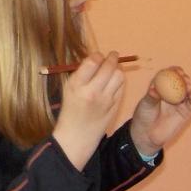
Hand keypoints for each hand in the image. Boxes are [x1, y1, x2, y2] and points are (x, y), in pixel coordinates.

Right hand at [54, 51, 127, 169]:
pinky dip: (120, 81)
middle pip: (109, 67)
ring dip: (118, 69)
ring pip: (120, 76)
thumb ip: (82, 73)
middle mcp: (93, 91)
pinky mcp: (115, 106)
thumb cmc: (70, 109)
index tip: (98, 56)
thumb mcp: (68, 88)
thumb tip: (96, 58)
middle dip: (112, 58)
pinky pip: (122, 87)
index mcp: (77, 85)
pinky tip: (114, 82)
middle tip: (112, 55)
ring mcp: (106, 100)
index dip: (97, 55)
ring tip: (113, 69)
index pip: (92, 61)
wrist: (77, 135)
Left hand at [130, 66, 190, 156]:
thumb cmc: (144, 117)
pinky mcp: (185, 111)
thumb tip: (154, 89)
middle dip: (184, 78)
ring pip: (187, 91)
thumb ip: (151, 97)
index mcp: (160, 87)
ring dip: (189, 87)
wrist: (148, 134)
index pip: (168, 76)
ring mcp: (179, 101)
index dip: (173, 71)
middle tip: (184, 78)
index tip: (176, 70)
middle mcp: (171, 92)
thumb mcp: (145, 105)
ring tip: (188, 87)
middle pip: (180, 82)